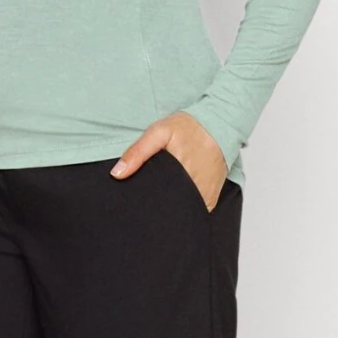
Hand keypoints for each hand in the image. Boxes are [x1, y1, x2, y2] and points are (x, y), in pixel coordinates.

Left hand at [111, 112, 228, 210]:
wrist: (220, 126)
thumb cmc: (188, 127)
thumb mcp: (159, 132)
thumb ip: (138, 152)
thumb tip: (117, 174)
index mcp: (177, 172)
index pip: (153, 198)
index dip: (143, 201)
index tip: (135, 201)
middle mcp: (192, 188)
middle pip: (166, 207)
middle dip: (156, 205)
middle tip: (149, 197)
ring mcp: (203, 196)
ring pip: (180, 211)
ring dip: (171, 207)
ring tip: (164, 196)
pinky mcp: (210, 199)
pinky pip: (194, 211)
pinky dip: (185, 208)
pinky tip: (178, 197)